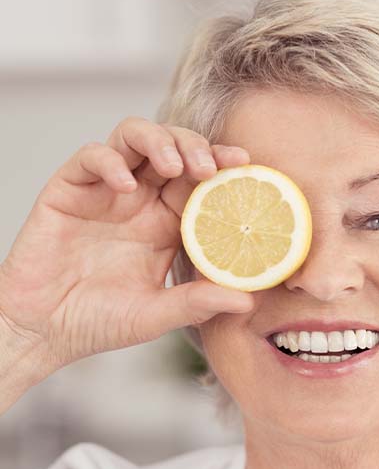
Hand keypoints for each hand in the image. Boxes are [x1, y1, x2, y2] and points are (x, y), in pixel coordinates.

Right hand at [0, 117, 254, 383]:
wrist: (41, 331)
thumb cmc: (100, 322)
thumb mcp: (156, 315)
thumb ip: (198, 303)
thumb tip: (247, 300)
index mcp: (169, 222)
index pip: (202, 178)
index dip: (224, 164)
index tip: (245, 163)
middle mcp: (141, 199)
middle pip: (173, 146)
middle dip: (195, 145)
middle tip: (210, 167)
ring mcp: (105, 190)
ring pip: (134, 137)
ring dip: (158, 140)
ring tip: (173, 166)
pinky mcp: (68, 190)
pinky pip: (90, 157)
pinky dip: (110, 161)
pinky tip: (126, 185)